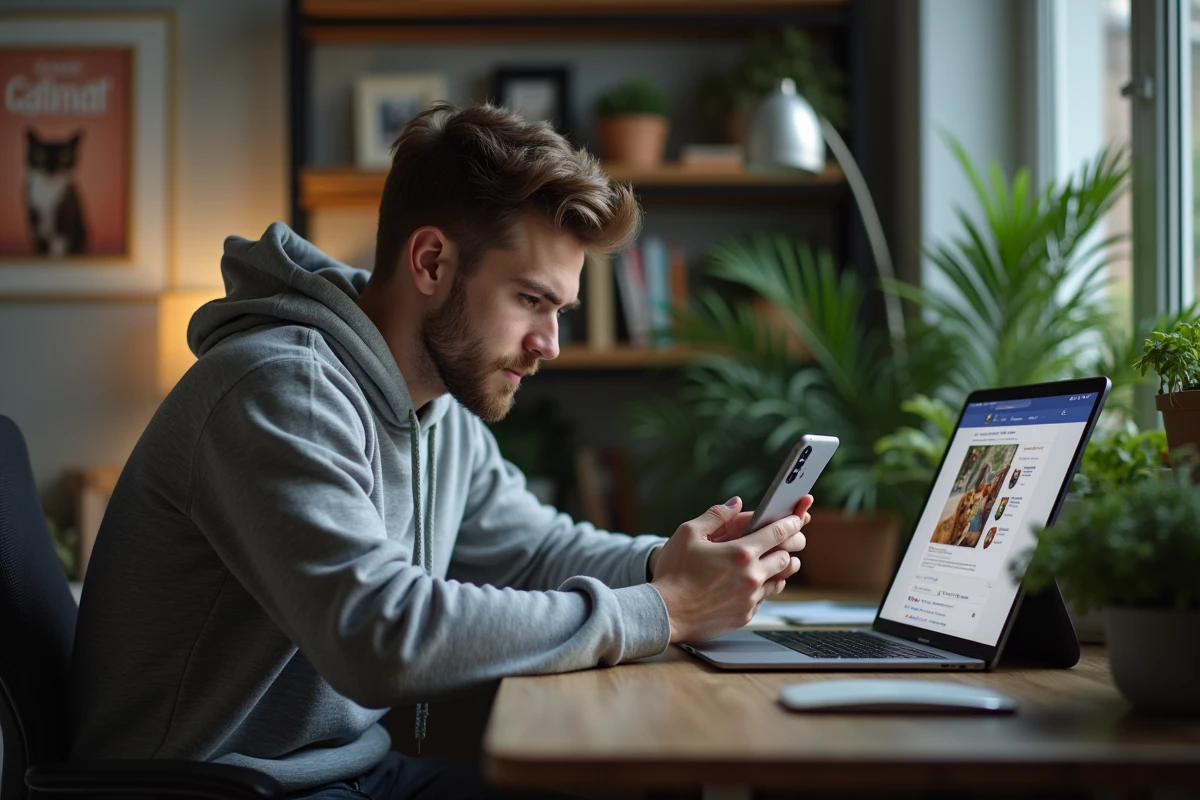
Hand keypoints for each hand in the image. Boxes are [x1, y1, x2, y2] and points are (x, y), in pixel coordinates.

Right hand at [650, 495, 812, 642]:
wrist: (665, 613)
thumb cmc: (674, 573)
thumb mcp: (688, 534)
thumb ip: (716, 515)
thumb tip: (736, 503)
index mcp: (740, 553)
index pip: (778, 532)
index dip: (792, 522)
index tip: (798, 517)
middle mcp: (752, 576)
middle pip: (786, 557)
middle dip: (789, 545)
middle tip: (785, 539)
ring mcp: (751, 598)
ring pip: (780, 579)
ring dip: (780, 568)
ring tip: (771, 560)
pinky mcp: (746, 615)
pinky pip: (765, 597)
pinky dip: (764, 587)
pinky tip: (752, 582)